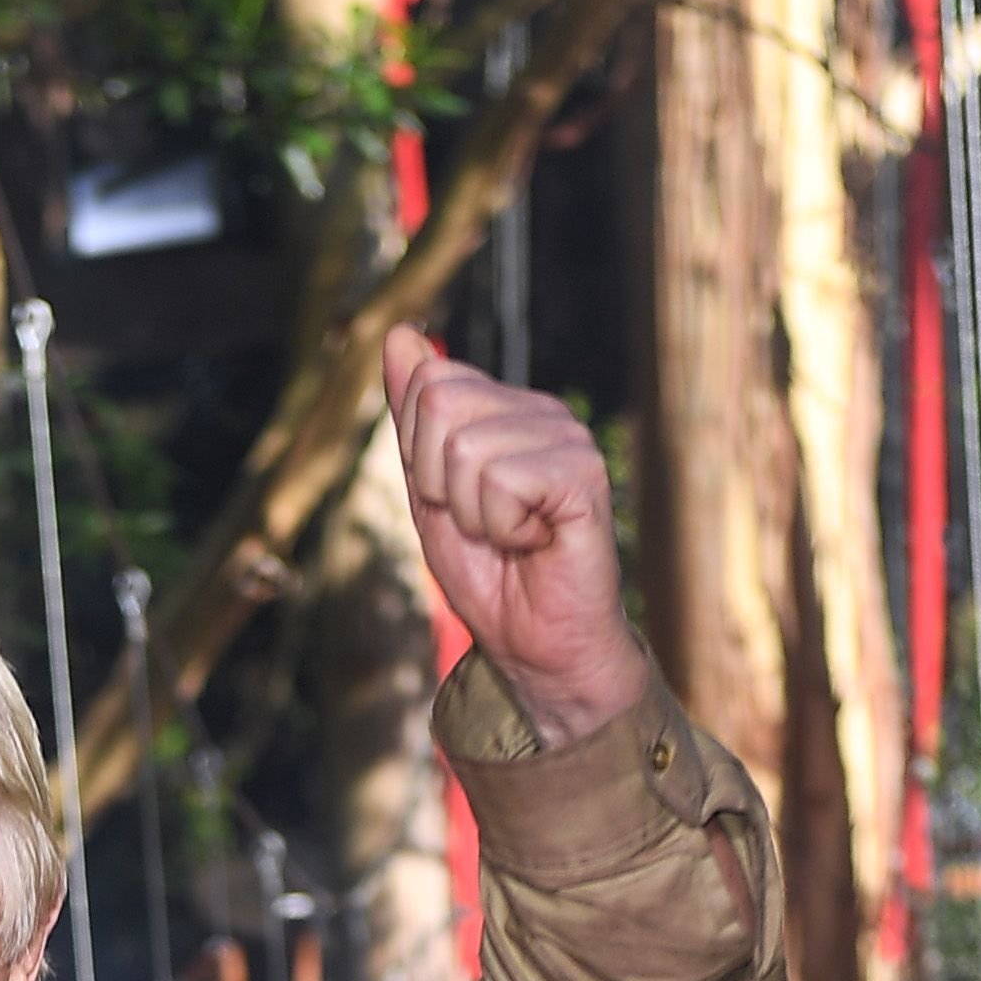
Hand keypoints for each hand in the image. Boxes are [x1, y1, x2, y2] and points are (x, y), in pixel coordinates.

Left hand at [381, 329, 645, 752]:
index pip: (427, 382)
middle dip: (440, 482)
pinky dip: (504, 527)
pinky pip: (503, 480)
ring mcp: (566, 437)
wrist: (535, 646)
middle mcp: (539, 412)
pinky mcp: (582, 473)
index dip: (419, 457)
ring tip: (511, 536)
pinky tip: (535, 541)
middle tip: (482, 523)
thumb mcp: (430, 494)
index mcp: (504, 410)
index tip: (455, 502)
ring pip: (466, 450)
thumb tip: (398, 334)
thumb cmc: (490, 576)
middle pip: (440, 403)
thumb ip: (413, 419)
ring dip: (474, 514)